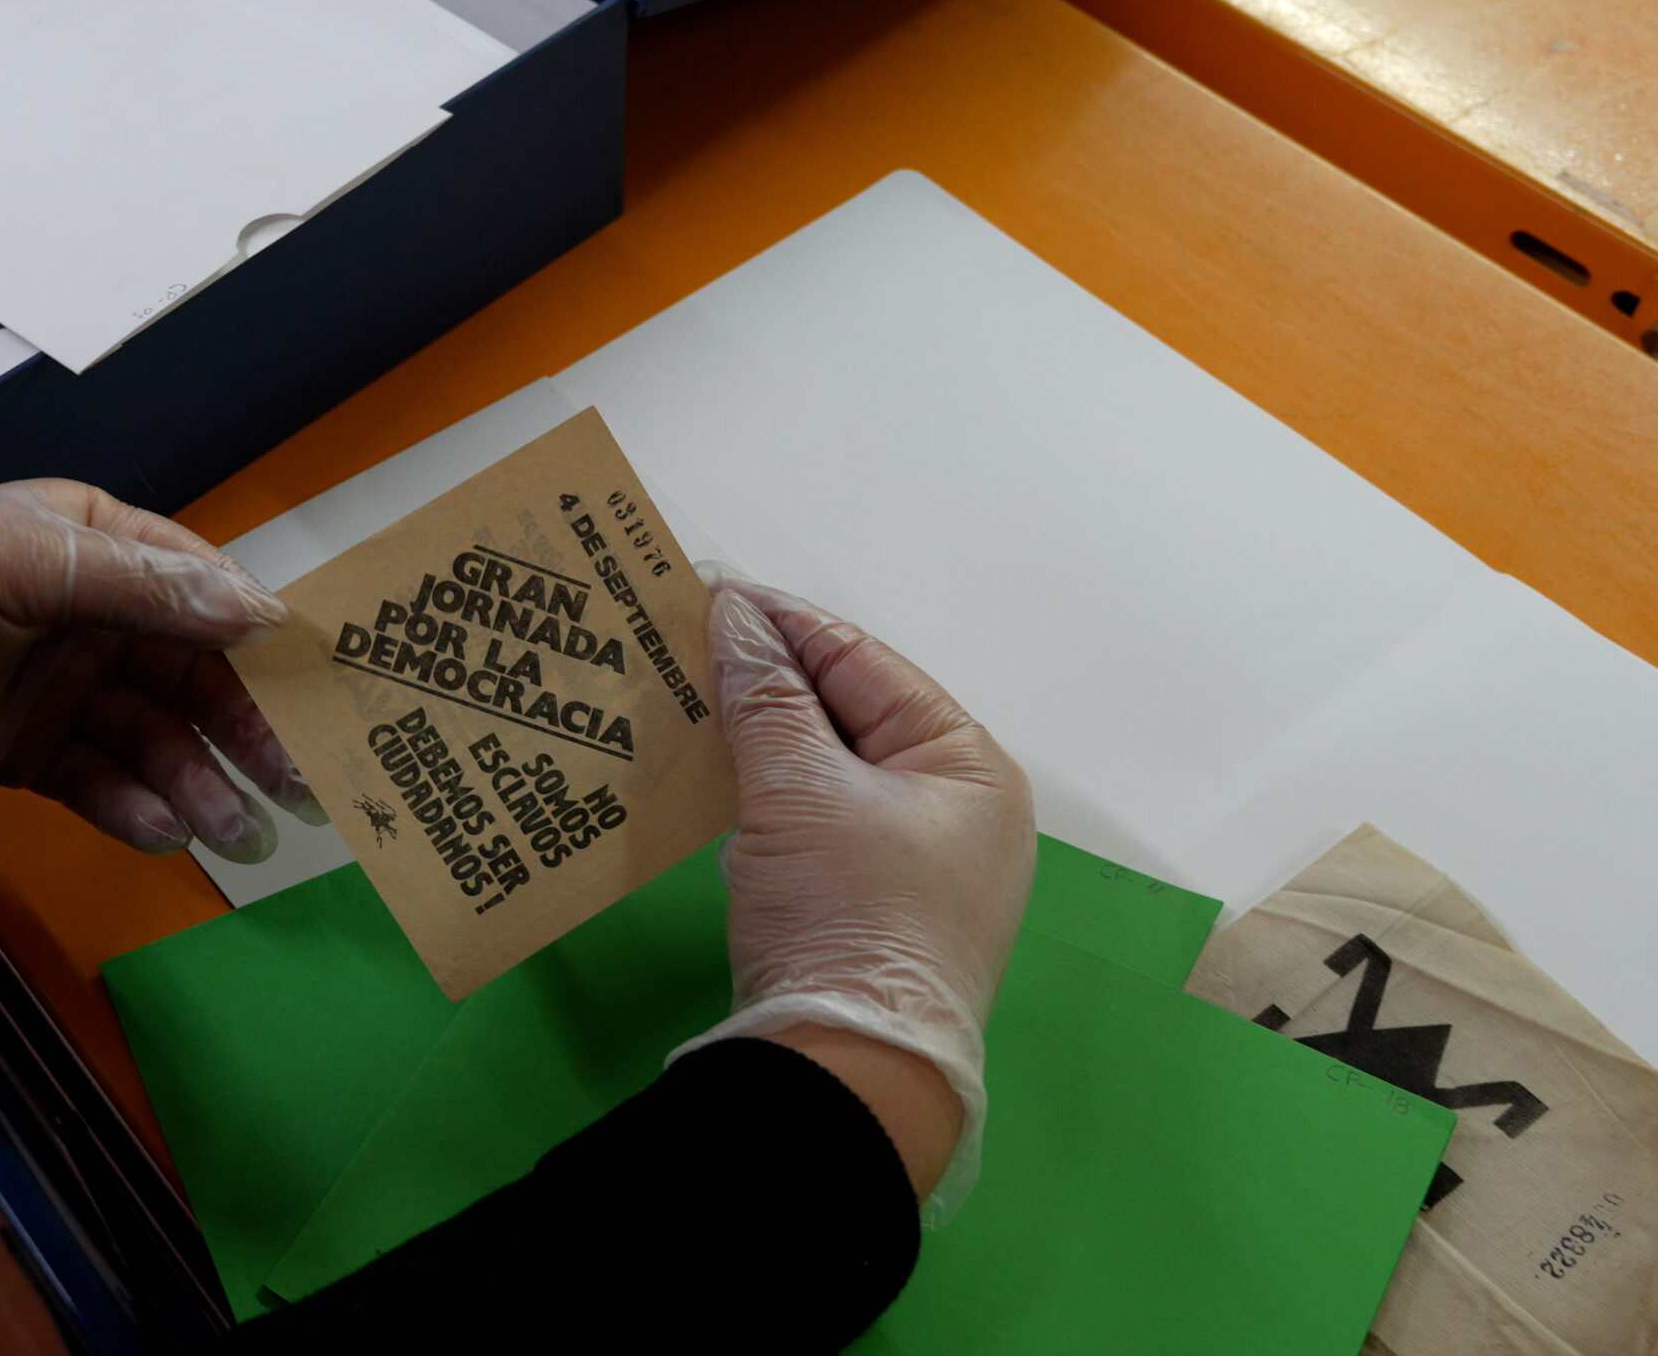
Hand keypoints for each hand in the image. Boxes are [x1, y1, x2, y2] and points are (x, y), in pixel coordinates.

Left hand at [0, 486, 319, 861]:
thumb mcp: (25, 563)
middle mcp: (87, 615)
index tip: (325, 686)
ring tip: (235, 829)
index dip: (264, 637)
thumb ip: (143, 588)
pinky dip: (136, 808)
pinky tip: (166, 832)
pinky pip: (101, 782)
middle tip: (302, 783)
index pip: (204, 588)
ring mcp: (58, 687)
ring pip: (155, 738)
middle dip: (247, 728)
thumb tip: (258, 609)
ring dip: (199, 780)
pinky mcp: (26, 752)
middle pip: (194, 674)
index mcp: (95, 545)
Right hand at [673, 570, 1033, 1219]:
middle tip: (688, 639)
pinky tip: (718, 778)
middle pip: (852, 716)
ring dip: (765, 738)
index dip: (786, 623)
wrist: (848, 1067)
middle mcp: (960, 808)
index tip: (713, 589)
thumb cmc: (845, 913)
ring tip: (692, 697)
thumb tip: (735, 613)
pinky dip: (772, 794)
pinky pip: (822, 822)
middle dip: (771, 680)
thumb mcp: (798, 790)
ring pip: (832, 771)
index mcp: (969, 765)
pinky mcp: (875, 910)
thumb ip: (766, 696)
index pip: (865, 664)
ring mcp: (921, 865)